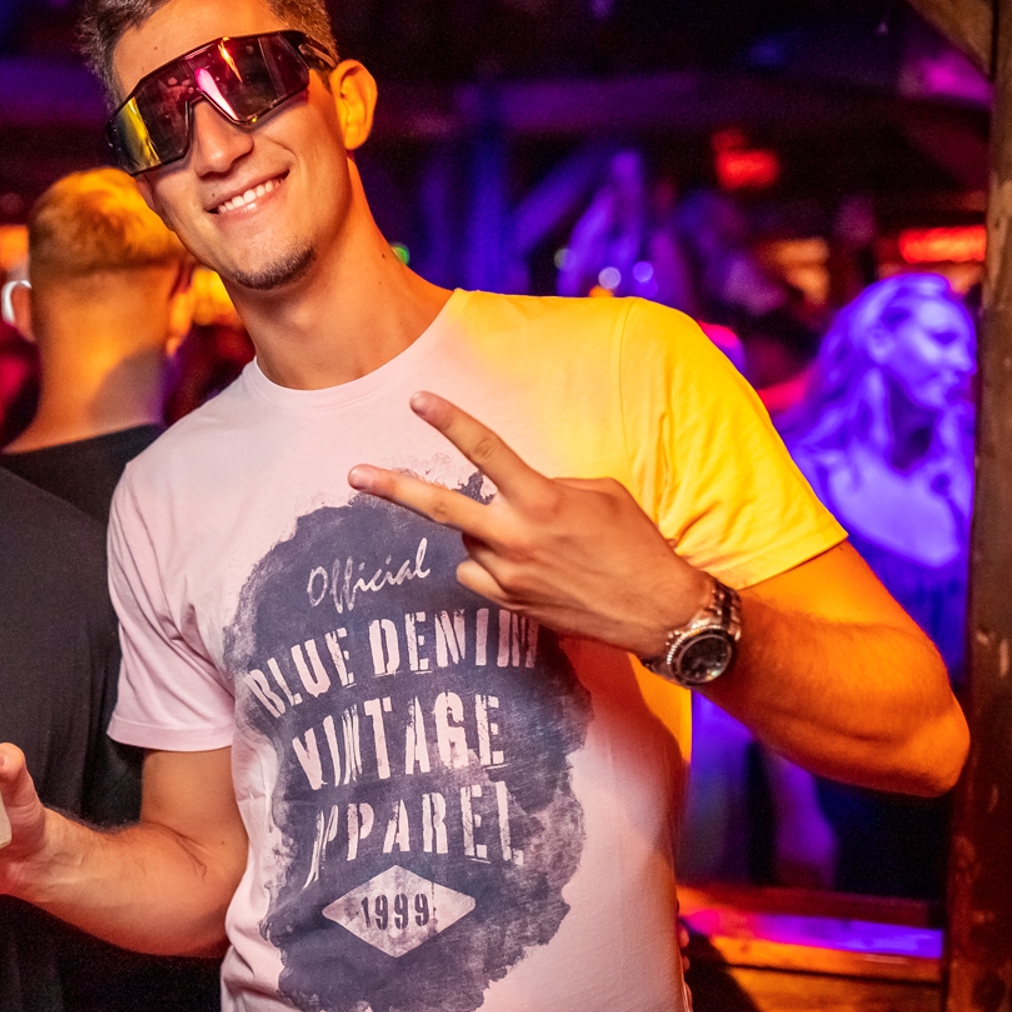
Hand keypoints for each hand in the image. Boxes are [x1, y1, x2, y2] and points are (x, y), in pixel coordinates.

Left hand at [347, 391, 711, 658]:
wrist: (657, 611)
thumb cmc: (634, 544)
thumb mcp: (600, 494)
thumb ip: (548, 485)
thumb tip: (512, 489)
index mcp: (543, 501)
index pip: (486, 452)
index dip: (450, 422)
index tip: (417, 400)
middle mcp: (518, 538)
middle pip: (441, 508)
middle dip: (394, 488)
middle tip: (354, 474)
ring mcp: (509, 576)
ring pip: (467, 540)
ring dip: (485, 530)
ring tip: (535, 541)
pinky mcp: (508, 604)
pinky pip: (475, 572)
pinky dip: (488, 563)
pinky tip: (524, 566)